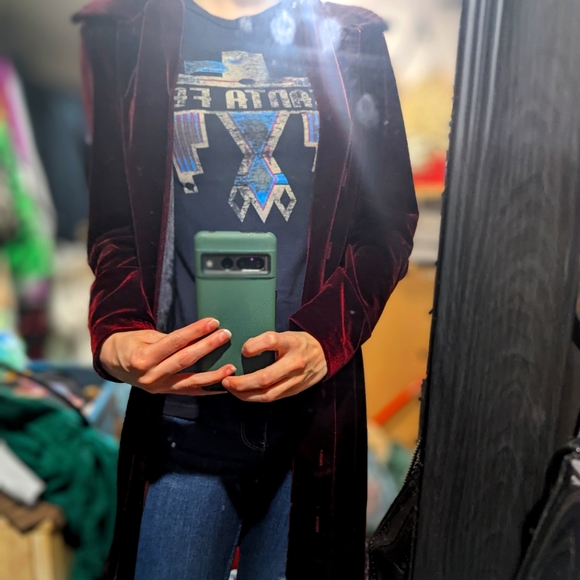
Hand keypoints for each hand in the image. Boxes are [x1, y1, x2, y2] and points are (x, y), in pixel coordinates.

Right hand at [100, 318, 235, 394]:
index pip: (174, 342)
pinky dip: (207, 389)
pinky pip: (190, 392)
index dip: (195, 331)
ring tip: (231, 367)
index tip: (213, 322)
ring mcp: (159, 388)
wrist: (113, 363)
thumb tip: (199, 334)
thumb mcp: (145, 336)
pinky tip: (223, 385)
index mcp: (143, 358)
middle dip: (208, 347)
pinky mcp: (165, 394)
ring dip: (213, 375)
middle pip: (185, 360)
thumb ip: (170, 339)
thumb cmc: (131, 344)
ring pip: (190, 381)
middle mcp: (151, 376)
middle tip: (225, 335)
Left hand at [222, 331, 327, 402]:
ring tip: (231, 389)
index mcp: (292, 343)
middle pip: (265, 377)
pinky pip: (272, 398)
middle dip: (242, 382)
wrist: (326, 354)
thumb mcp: (287, 335)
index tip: (243, 350)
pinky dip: (255, 398)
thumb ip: (268, 341)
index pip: (271, 341)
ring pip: (267, 394)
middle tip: (226, 380)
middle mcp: (294, 363)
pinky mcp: (294, 391)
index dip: (254, 346)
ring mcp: (295, 380)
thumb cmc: (300, 343)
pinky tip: (244, 394)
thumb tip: (244, 350)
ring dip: (245, 394)